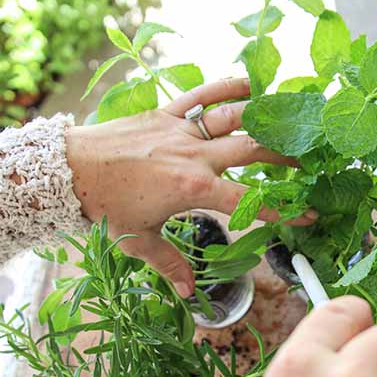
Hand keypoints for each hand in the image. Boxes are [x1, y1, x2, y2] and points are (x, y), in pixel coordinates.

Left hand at [65, 78, 314, 296]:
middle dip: (284, 158)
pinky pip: (201, 94)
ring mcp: (181, 130)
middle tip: (307, 165)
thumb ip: (169, 265)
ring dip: (264, 120)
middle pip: (252, 151)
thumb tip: (188, 293)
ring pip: (233, 118)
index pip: (248, 201)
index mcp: (192, 189)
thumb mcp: (138, 241)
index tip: (308, 214)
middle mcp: (194, 155)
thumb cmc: (104, 206)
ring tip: (288, 125)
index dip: (282, 210)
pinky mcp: (165, 112)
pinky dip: (226, 86)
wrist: (69, 170)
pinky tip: (250, 83)